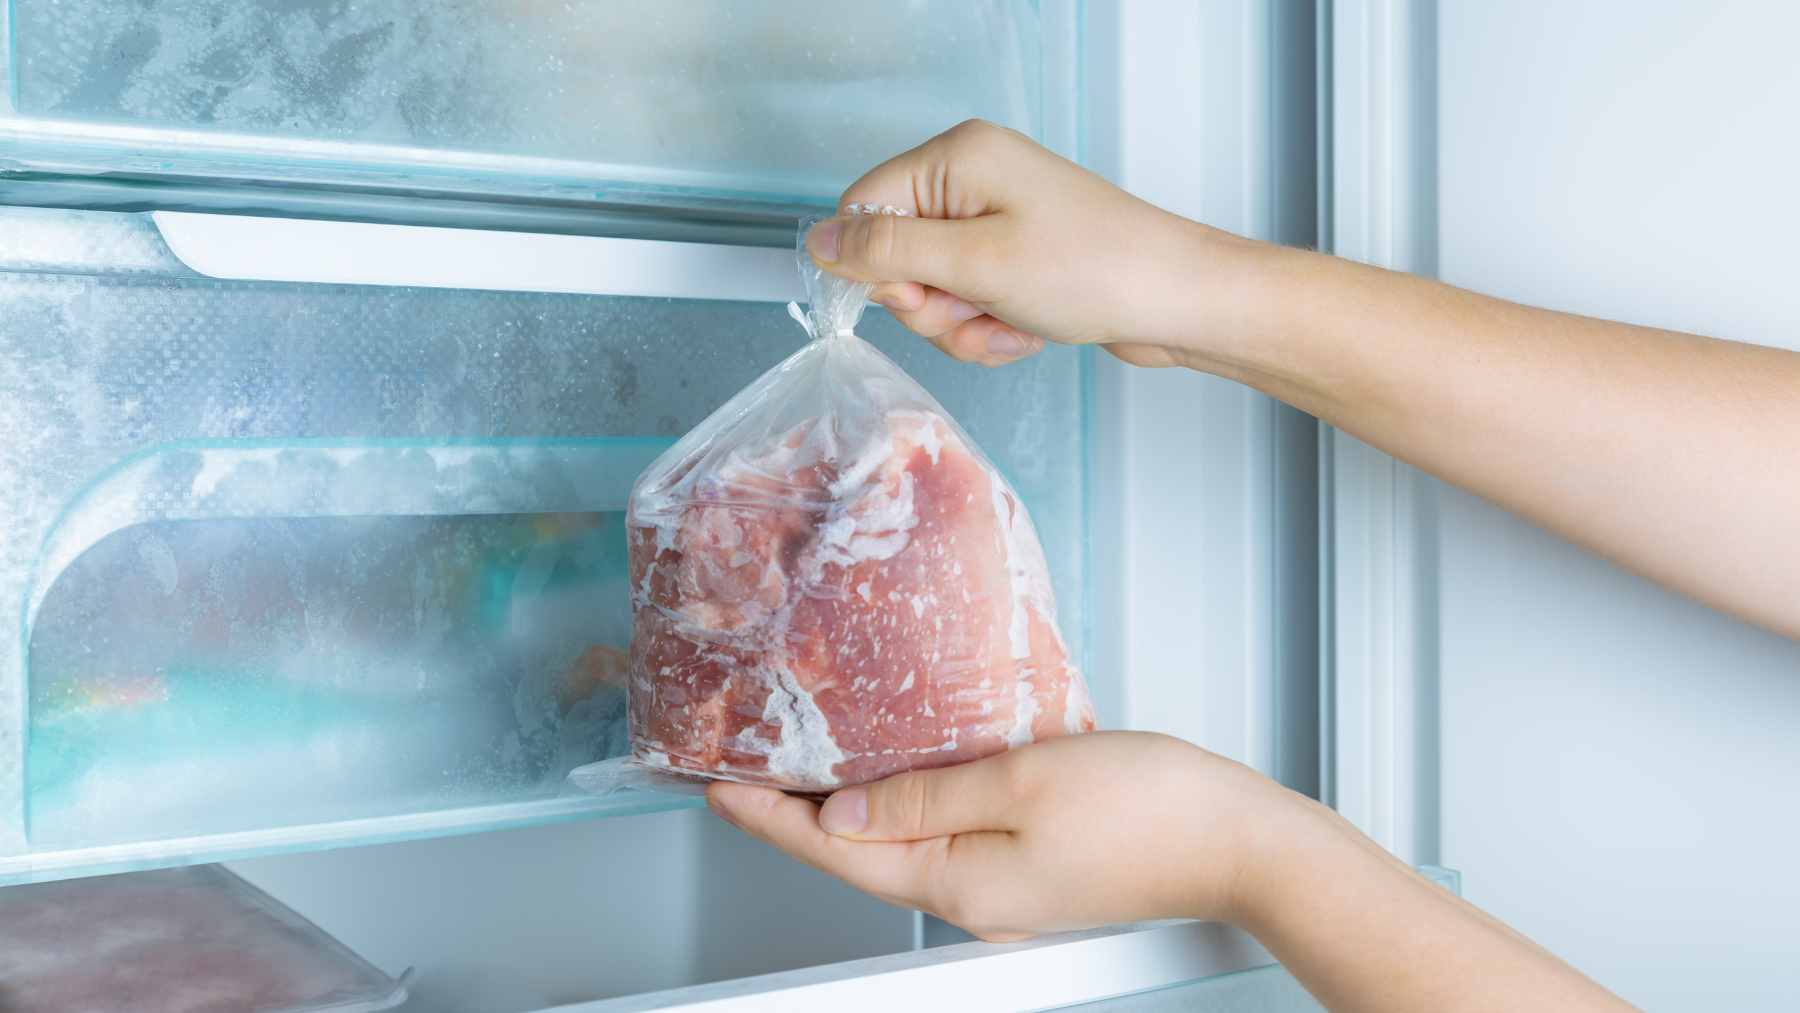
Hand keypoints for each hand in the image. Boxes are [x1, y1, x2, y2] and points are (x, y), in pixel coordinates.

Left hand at [704, 731, 1305, 941]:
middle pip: (860, 853)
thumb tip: (845, 812)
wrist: (1238, 842)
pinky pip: (945, 834)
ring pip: (901, 843)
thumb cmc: (1150, 809)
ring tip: (808, 759)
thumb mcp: (1021, 782)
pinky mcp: (1030, 866)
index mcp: (958, 882)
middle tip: (748, 761)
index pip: (837, 851)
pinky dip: (907, 802)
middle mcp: (972, 897)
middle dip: (798, 811)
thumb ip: (925, 796)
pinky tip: (901, 768)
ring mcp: (1002, 887)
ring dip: (850, 805)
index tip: (719, 783)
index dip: (771, 816)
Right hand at [805, 119, 1263, 368]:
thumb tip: (816, 241)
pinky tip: (1024, 331)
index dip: (874, 265)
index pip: (864, 208)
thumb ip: (886, 251)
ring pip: (932, 290)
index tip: (915, 298)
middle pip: (895, 255)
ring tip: (1009, 326)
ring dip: (962, 325)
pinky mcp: (1015, 257)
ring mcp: (996, 220)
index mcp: (957, 158)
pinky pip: (969, 301)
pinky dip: (988, 328)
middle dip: (929, 304)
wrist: (1178, 301)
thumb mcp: (974, 263)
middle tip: (974, 311)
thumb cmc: (1092, 270)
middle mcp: (973, 180)